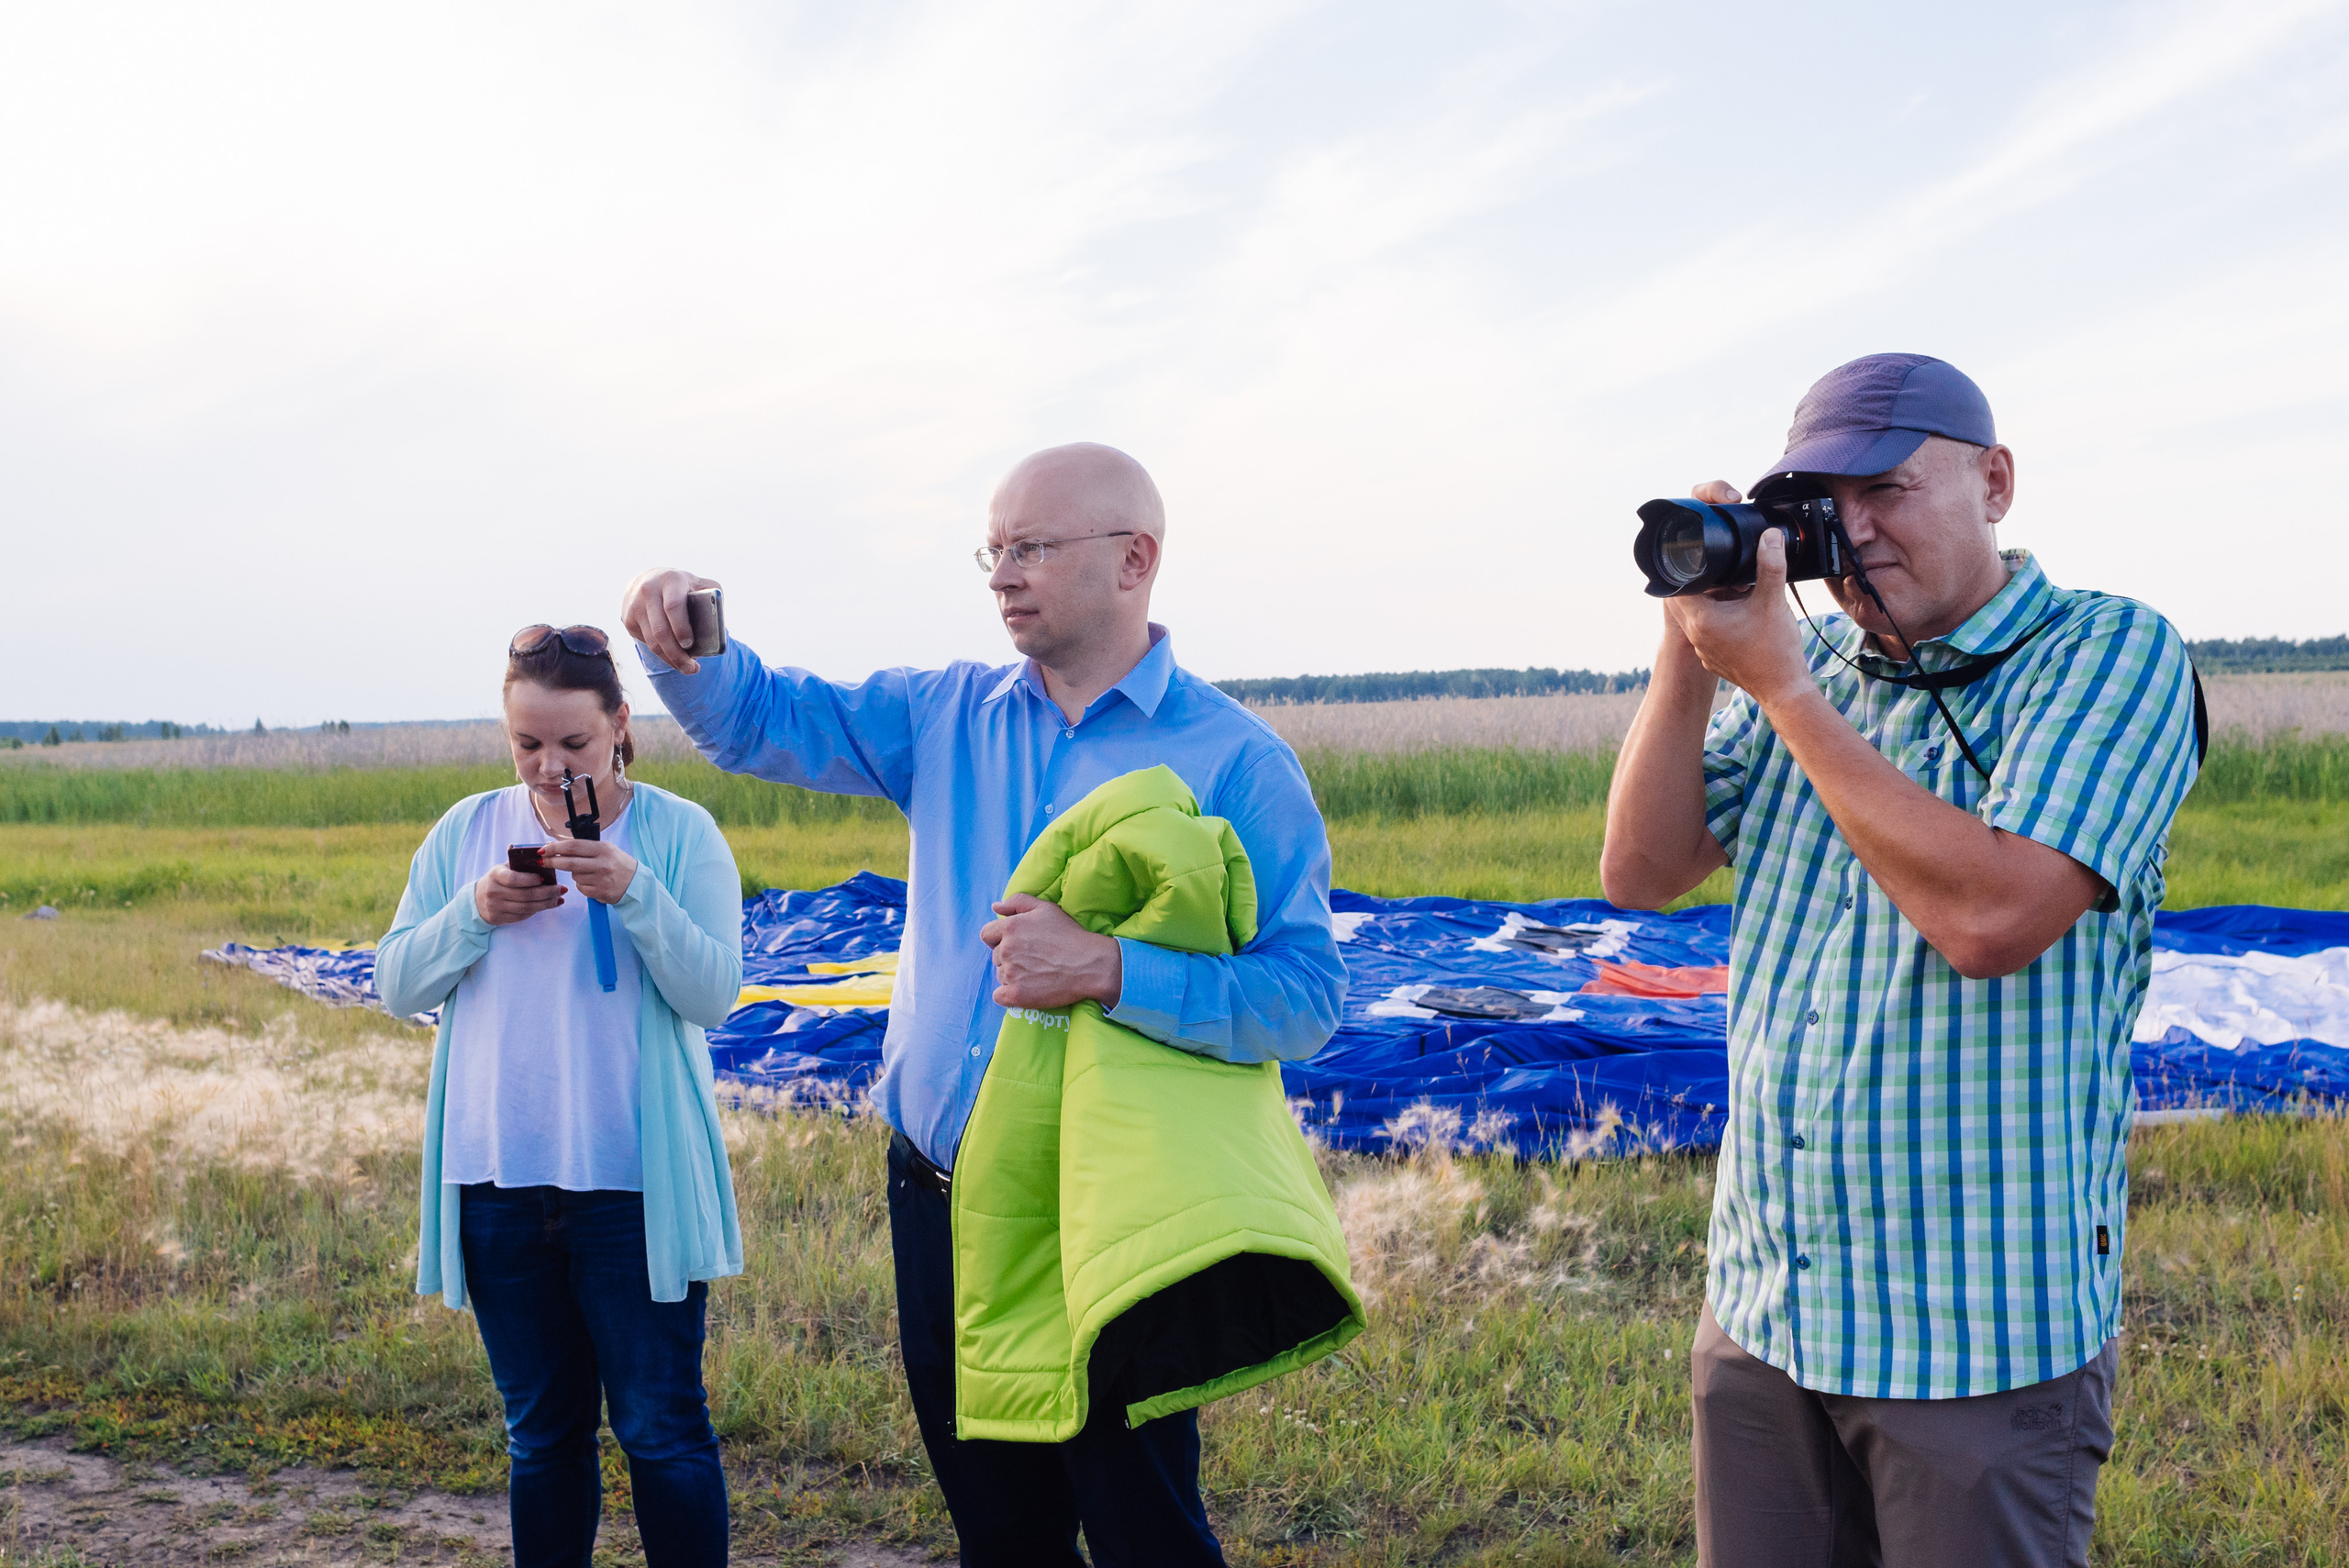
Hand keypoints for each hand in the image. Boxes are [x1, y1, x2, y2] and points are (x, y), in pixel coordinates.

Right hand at [476, 866, 566, 925]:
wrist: (477, 899)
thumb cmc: (498, 879)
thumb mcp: (504, 867)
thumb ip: (522, 859)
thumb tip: (547, 845)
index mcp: (495, 875)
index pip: (513, 879)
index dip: (530, 880)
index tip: (544, 878)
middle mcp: (494, 891)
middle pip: (525, 895)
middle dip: (547, 893)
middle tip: (562, 889)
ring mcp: (495, 906)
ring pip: (527, 908)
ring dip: (546, 904)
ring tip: (559, 898)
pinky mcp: (499, 918)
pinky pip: (522, 916)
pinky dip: (537, 911)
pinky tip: (547, 905)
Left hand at [536, 839, 638, 904]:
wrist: (636, 883)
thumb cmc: (617, 863)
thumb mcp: (605, 849)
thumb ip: (582, 848)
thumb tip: (555, 846)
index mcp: (603, 849)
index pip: (573, 846)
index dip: (555, 847)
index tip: (544, 849)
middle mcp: (602, 864)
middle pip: (569, 862)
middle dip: (553, 861)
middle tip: (543, 861)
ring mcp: (601, 880)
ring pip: (575, 876)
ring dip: (574, 874)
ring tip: (587, 872)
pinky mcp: (600, 893)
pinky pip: (581, 888)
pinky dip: (582, 885)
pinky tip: (592, 882)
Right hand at [621, 568, 722, 674]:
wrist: (648, 580)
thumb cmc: (682, 587)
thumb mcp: (700, 584)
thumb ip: (712, 597)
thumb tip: (716, 626)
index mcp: (671, 580)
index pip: (673, 606)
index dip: (681, 627)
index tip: (689, 645)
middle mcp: (649, 591)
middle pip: (661, 630)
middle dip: (677, 654)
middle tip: (692, 668)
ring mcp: (635, 606)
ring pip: (652, 641)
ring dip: (670, 659)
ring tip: (687, 668)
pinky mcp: (628, 619)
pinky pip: (646, 643)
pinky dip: (662, 655)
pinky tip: (673, 658)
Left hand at [980, 894, 1122, 1009]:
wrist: (1090, 965)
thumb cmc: (1070, 935)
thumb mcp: (1046, 909)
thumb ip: (1017, 902)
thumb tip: (995, 906)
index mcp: (1010, 927)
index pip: (986, 935)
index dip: (999, 939)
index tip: (1016, 945)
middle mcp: (1006, 950)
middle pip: (995, 957)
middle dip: (1010, 958)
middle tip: (1033, 959)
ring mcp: (1010, 973)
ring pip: (1000, 976)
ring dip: (1012, 976)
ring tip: (1036, 973)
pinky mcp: (1016, 995)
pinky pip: (999, 996)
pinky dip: (1009, 995)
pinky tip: (1026, 989)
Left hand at [1659, 479, 1814, 709]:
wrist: (1784, 690)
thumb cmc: (1776, 650)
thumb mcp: (1773, 600)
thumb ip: (1770, 564)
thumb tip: (1769, 536)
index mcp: (1701, 620)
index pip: (1677, 586)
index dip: (1687, 569)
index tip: (1701, 558)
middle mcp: (1696, 637)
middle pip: (1684, 601)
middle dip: (1698, 584)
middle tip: (1718, 572)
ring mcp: (1704, 651)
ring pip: (1696, 618)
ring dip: (1708, 603)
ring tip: (1731, 591)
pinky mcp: (1715, 660)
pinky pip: (1708, 634)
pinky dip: (1717, 622)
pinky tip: (1738, 615)